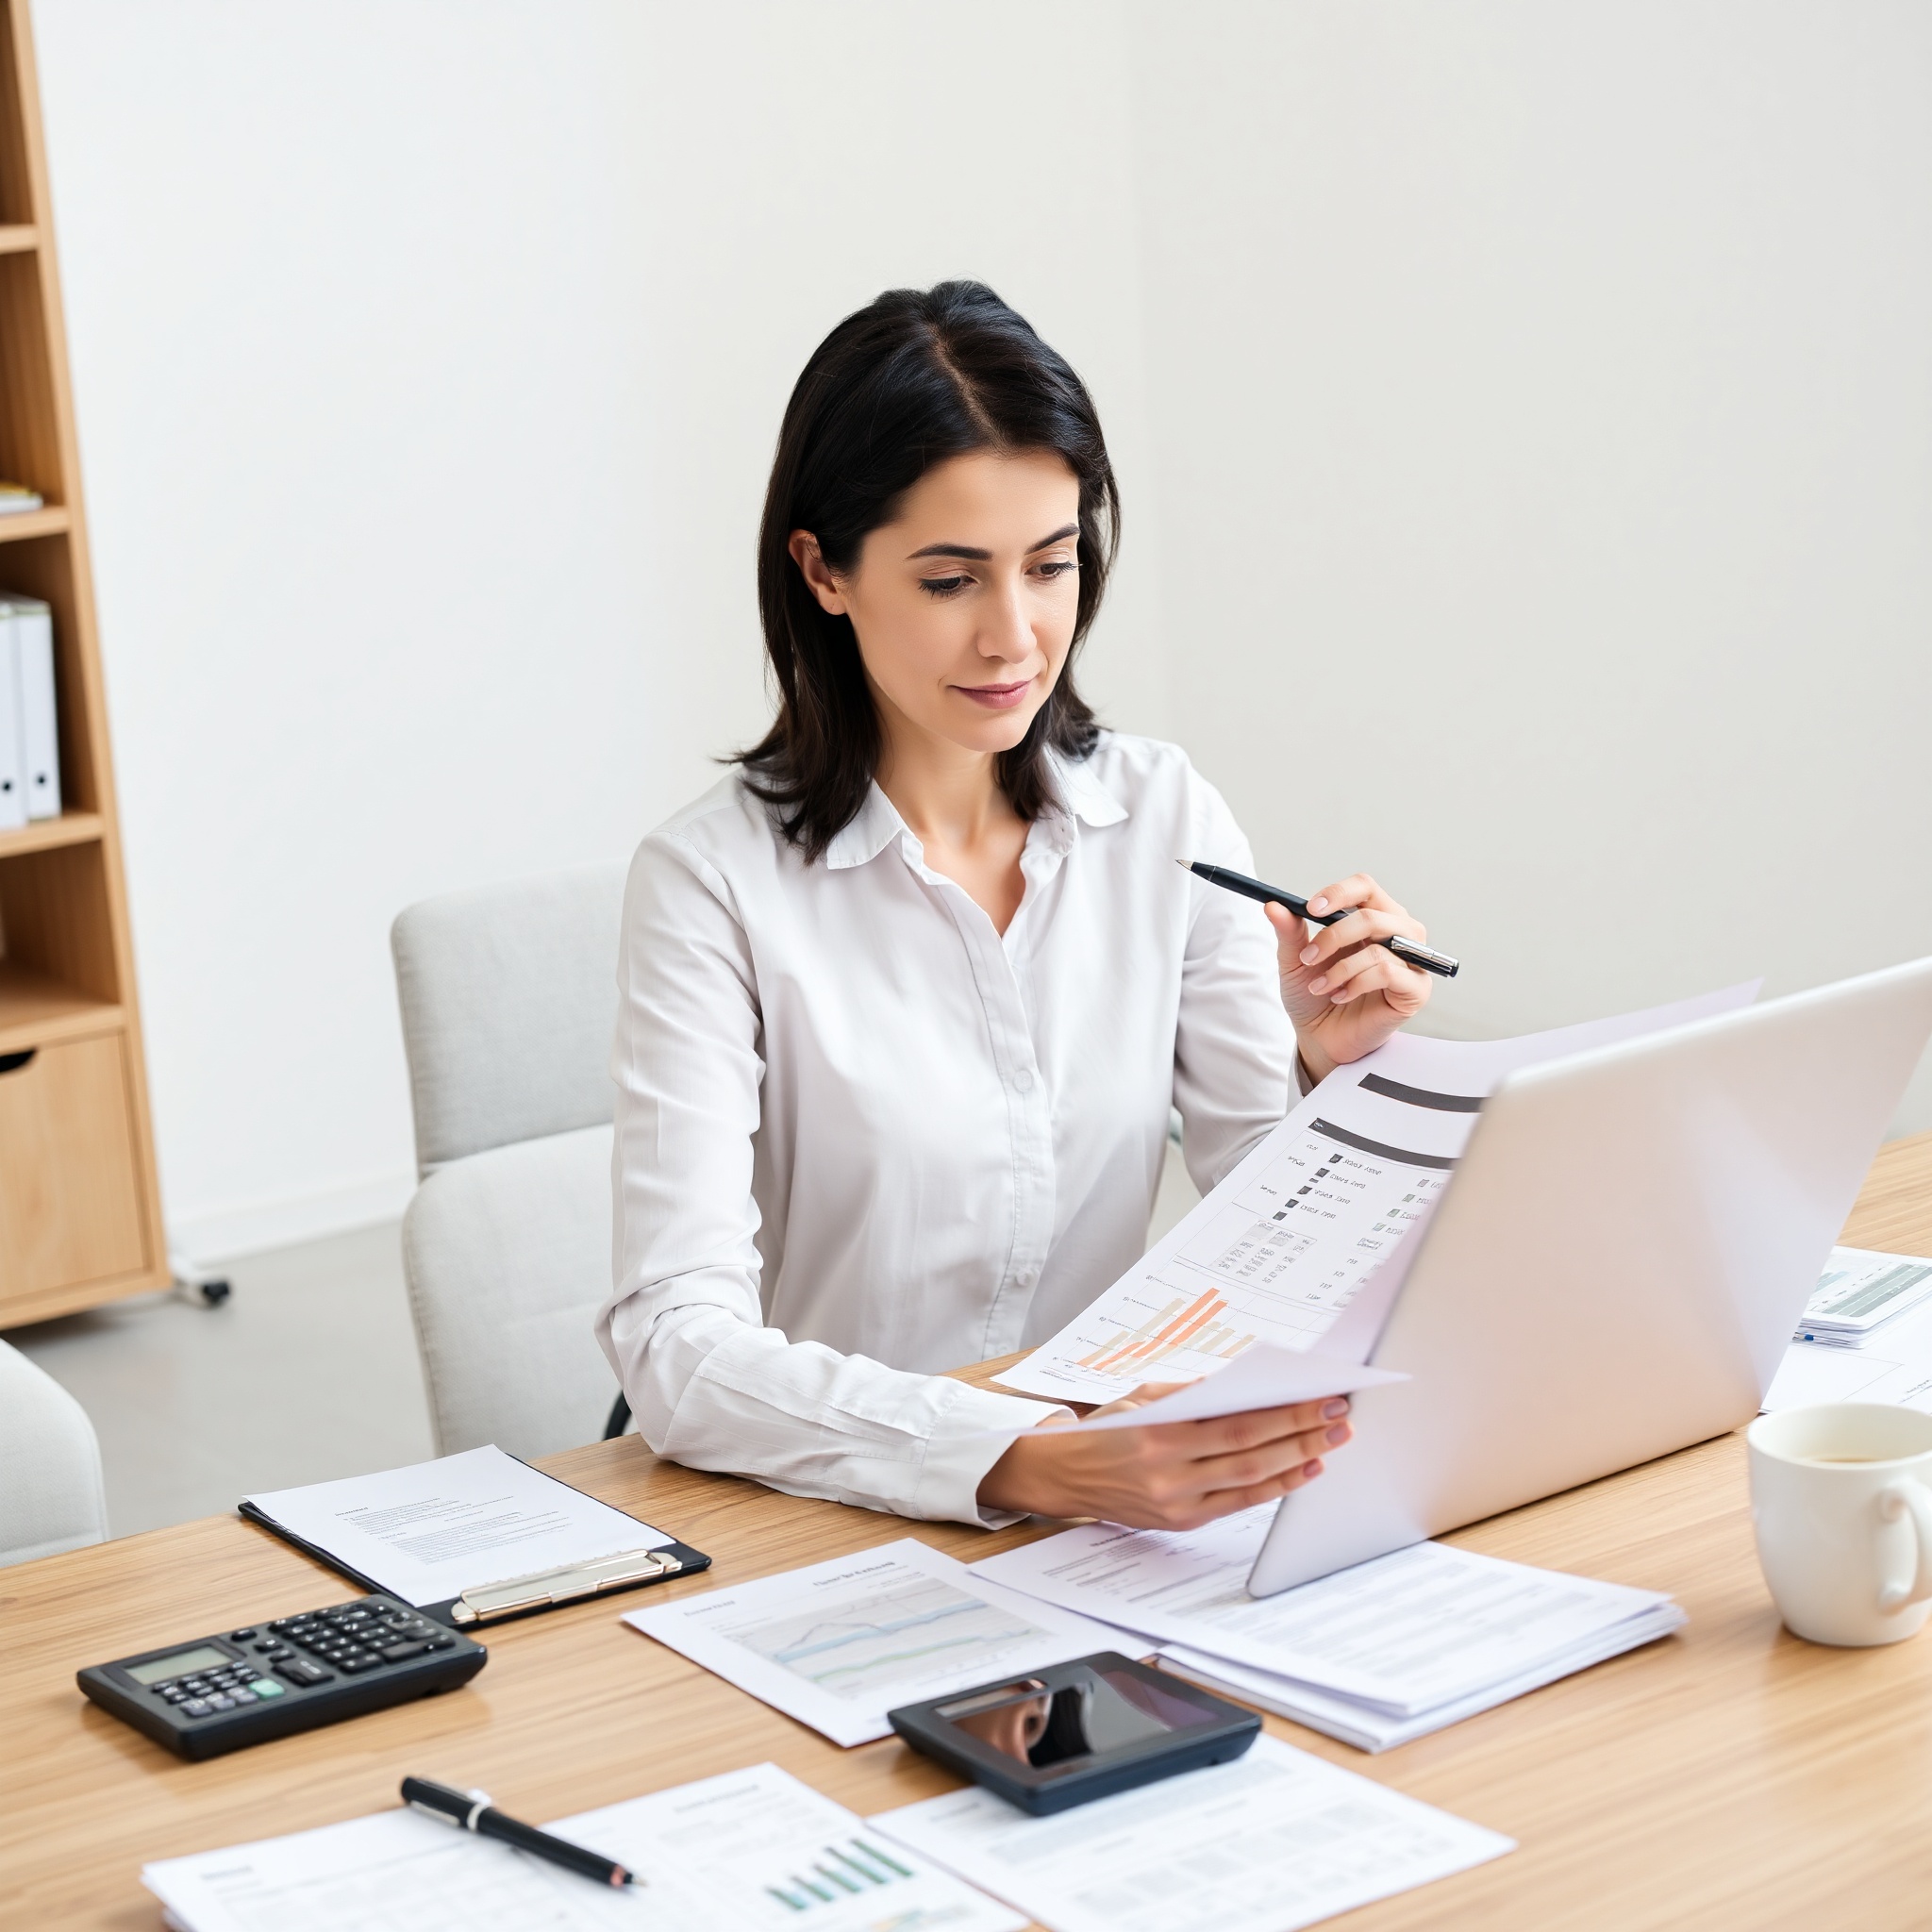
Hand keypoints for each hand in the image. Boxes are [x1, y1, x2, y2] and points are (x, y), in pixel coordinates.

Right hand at [976, 1385, 1351, 1529]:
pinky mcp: (1183, 1521)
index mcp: (1158, 1432)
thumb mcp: (1142, 1396)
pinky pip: (1240, 1503)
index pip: (1236, 1421)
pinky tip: (1305, 1470)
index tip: (1321, 1395)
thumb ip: (1193, 1393)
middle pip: (1252, 1451)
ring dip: (1299, 1458)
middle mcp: (1169, 1471)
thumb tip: (1251, 1384)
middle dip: (1302, 1431)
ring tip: (1334, 1439)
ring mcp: (1178, 1501)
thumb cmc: (1107, 1429)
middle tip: (1341, 1414)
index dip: (1284, 1411)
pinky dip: (1276, 1487)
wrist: (1065, 1476)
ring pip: (1251, 1479)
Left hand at [1268, 873, 1431, 1081]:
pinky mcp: (1416, 989)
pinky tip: (1340, 995)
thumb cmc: (1314, 996)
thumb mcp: (1295, 962)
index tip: (1310, 909)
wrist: (1320, 1038)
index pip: (1365, 887)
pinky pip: (1389, 973)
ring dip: (1341, 967)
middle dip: (1334, 936)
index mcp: (1371, 917)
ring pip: (1381, 946)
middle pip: (1373, 915)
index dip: (1339, 893)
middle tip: (1308, 957)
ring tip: (1320, 986)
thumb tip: (1272, 906)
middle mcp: (1397, 933)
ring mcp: (1411, 961)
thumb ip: (1289, 932)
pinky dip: (1357, 983)